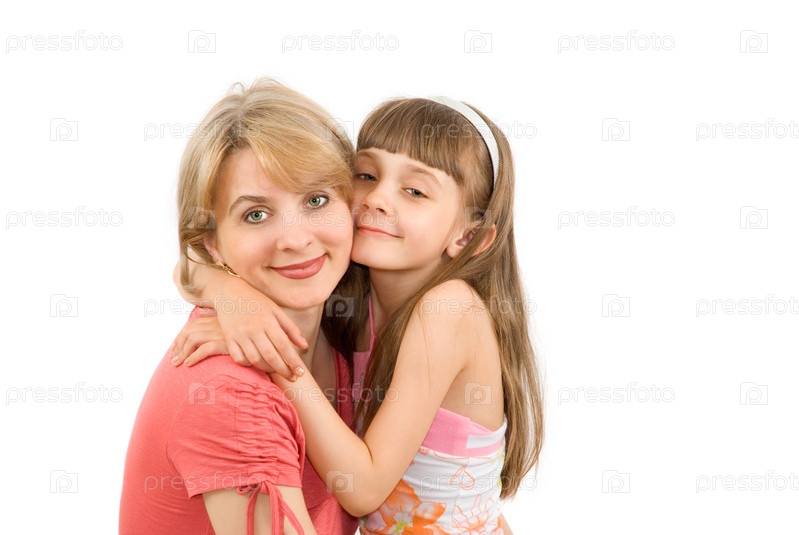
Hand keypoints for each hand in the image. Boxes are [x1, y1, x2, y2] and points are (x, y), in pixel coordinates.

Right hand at [170, 299, 307, 379]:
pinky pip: (238, 358)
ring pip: (255, 359)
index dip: (293, 361)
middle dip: (283, 370)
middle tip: (293, 379)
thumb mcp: (276, 310)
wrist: (229, 292)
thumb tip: (304, 346)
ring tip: (277, 371)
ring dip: (268, 369)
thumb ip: (291, 328)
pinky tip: (257, 364)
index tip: (301, 373)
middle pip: (270, 356)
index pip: (284, 345)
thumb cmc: (256, 301)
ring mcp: (240, 334)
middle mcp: (254, 328)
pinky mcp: (229, 339)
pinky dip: (249, 365)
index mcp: (268, 320)